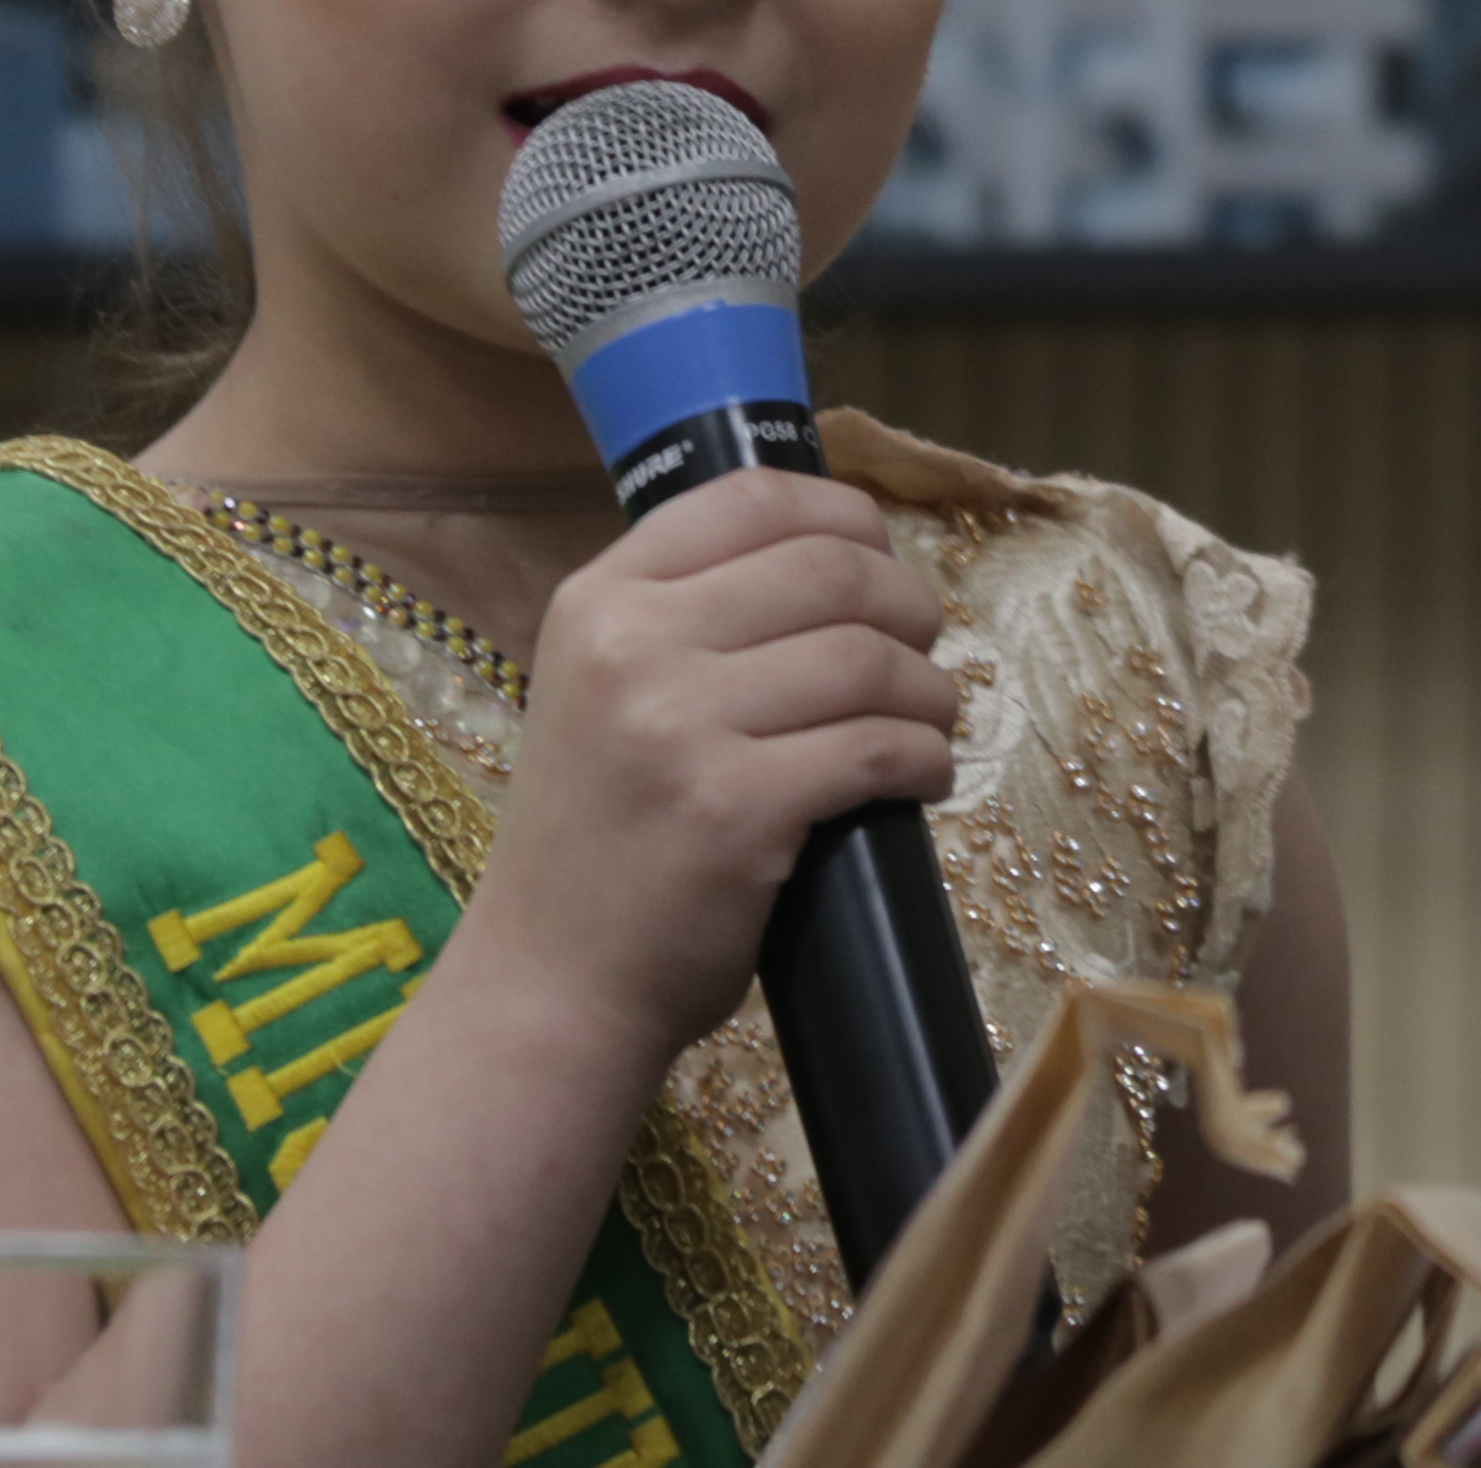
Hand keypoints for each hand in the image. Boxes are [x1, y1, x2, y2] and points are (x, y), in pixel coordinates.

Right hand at [450, 471, 960, 1070]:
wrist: (550, 984)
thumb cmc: (595, 838)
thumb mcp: (601, 690)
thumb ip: (685, 617)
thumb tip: (839, 556)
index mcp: (599, 600)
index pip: (752, 496)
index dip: (846, 515)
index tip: (881, 559)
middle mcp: (631, 645)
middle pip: (830, 569)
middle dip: (908, 605)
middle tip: (923, 650)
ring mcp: (679, 726)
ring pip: (867, 658)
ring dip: (928, 691)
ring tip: (930, 723)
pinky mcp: (735, 809)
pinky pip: (875, 749)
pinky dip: (924, 759)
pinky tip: (923, 777)